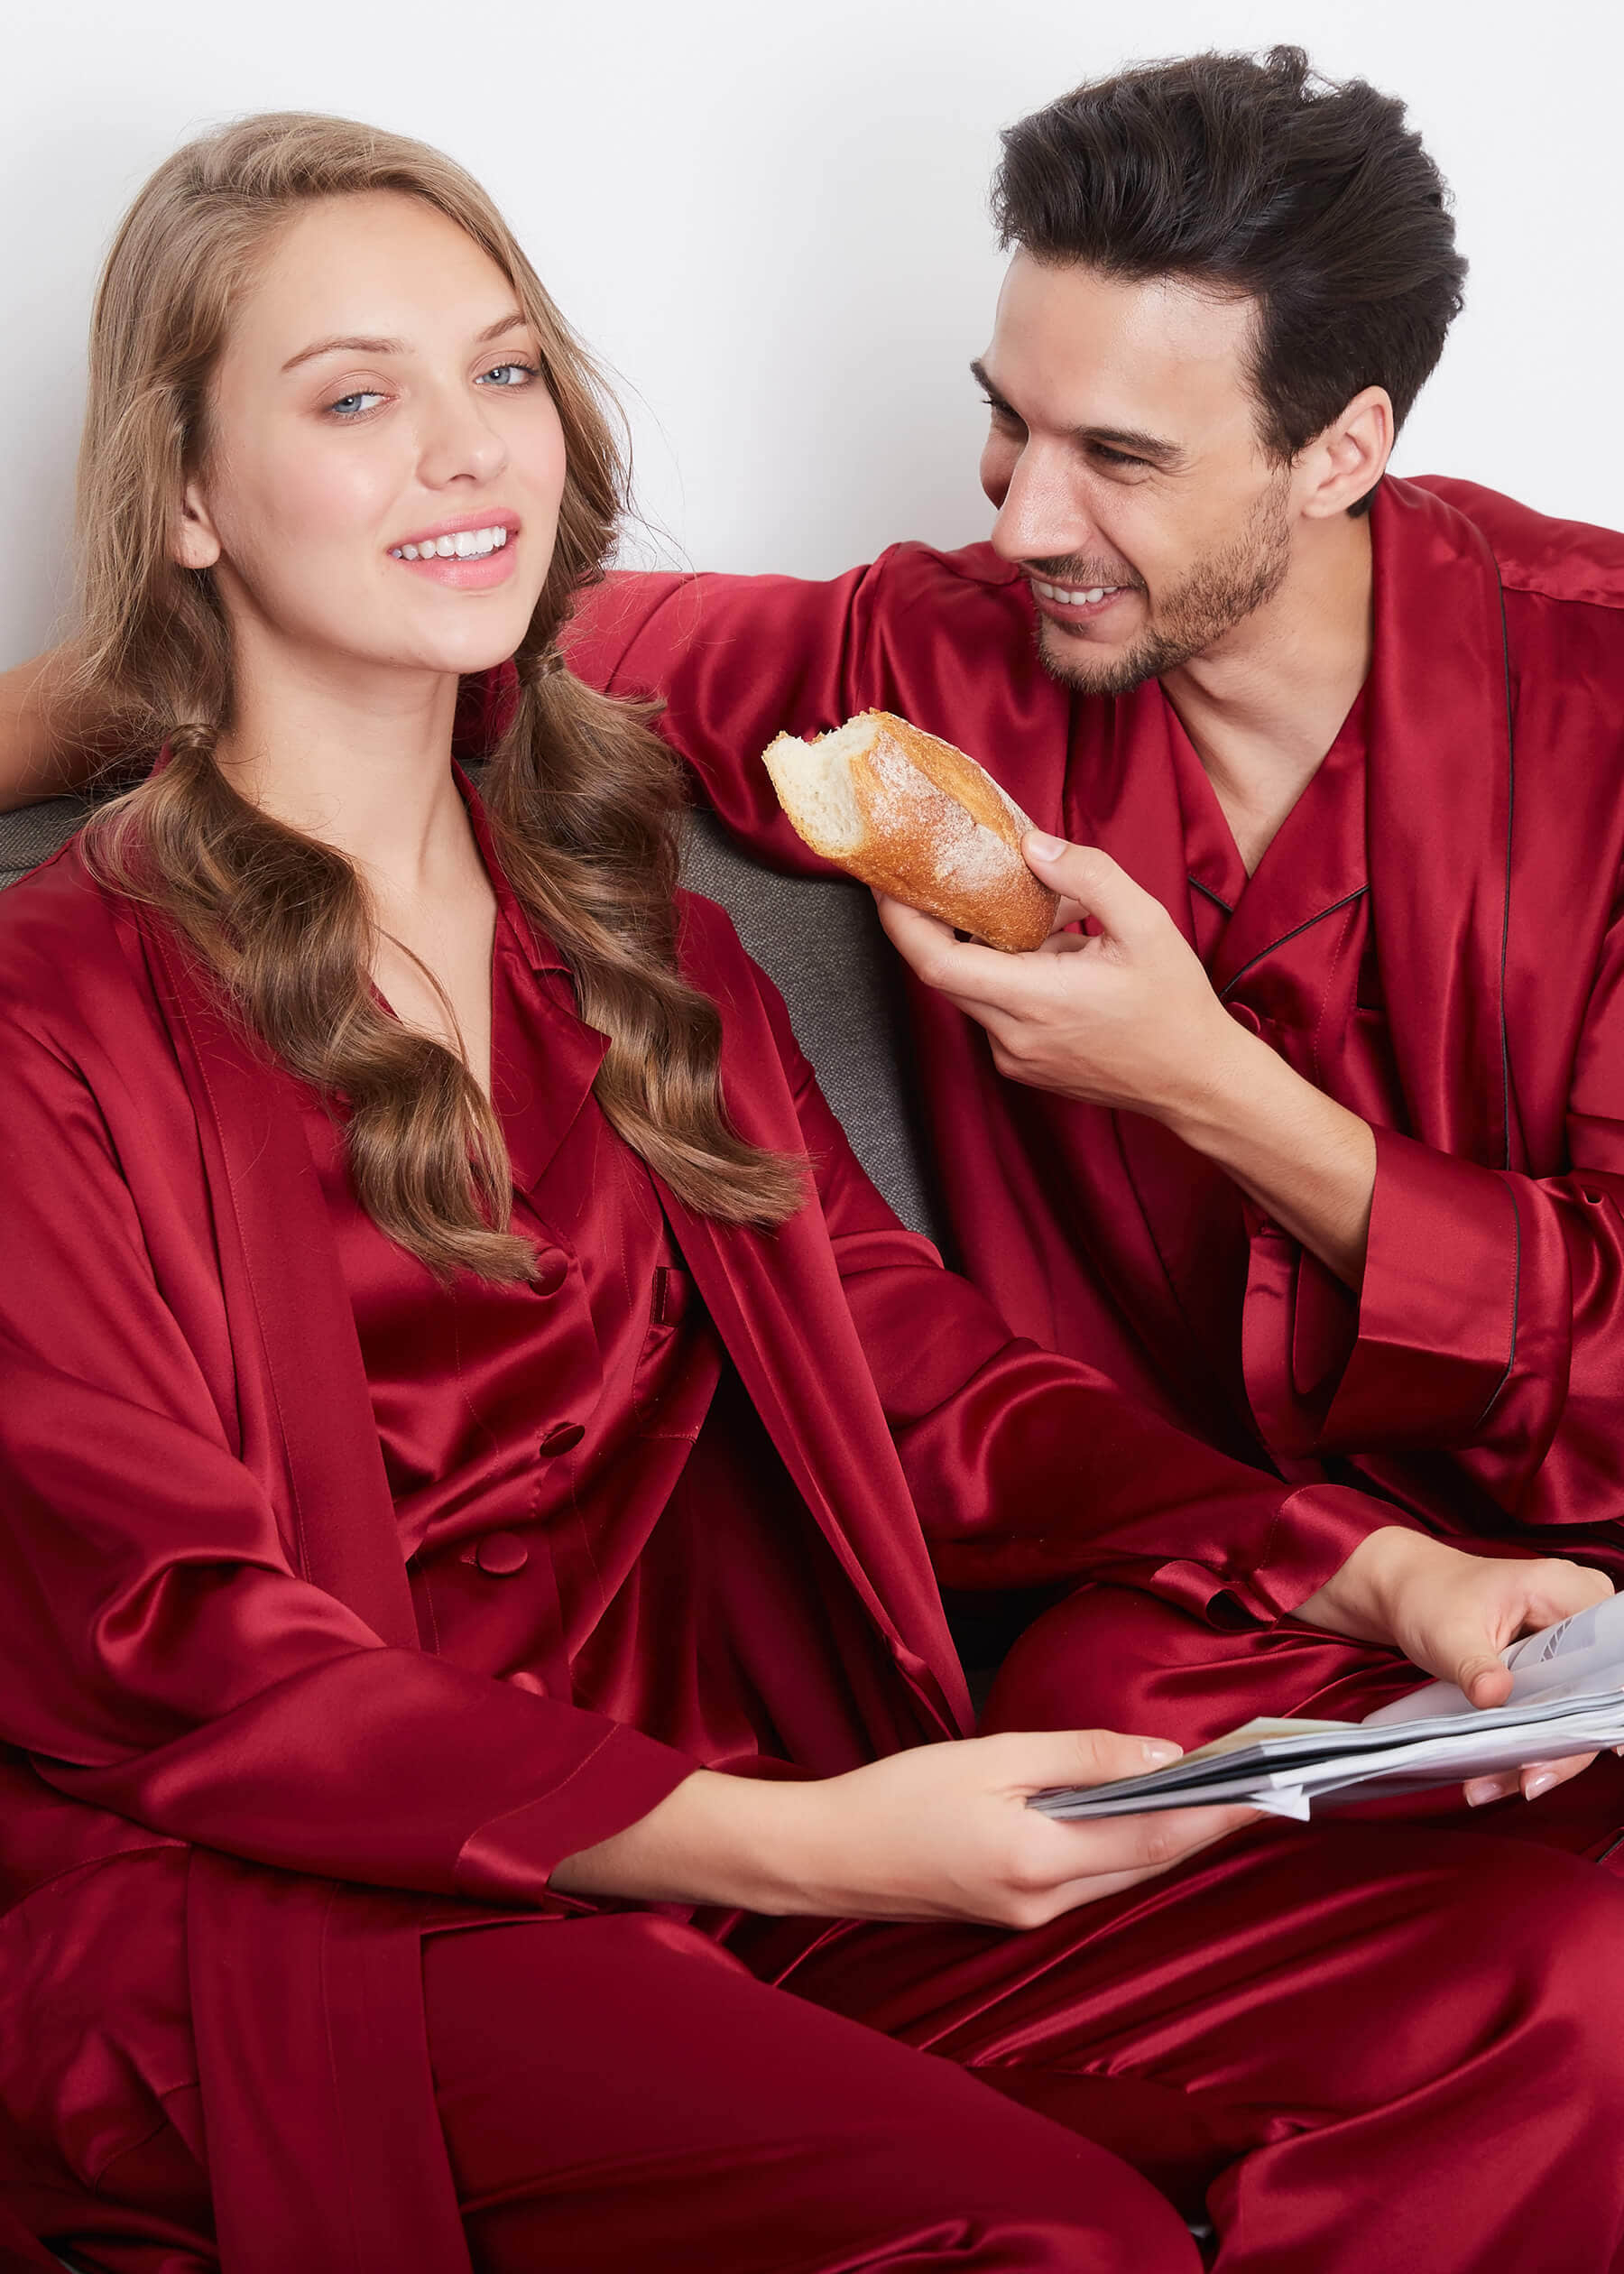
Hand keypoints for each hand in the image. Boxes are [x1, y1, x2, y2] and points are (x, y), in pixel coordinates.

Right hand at [551, 1729, 1255, 1927]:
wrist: (822, 1856)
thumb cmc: (894, 1797)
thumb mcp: (988, 1759)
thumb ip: (1078, 1755)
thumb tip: (1158, 1757)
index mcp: (1040, 1860)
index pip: (1157, 1838)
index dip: (1220, 1814)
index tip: (1271, 1787)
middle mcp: (1045, 1903)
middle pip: (1150, 1862)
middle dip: (1209, 1825)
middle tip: (1264, 1784)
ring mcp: (1029, 1917)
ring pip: (1125, 1874)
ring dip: (1172, 1837)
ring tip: (1219, 1795)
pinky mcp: (1013, 1914)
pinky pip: (1092, 1879)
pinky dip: (1126, 1847)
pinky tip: (1142, 1817)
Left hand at [874, 833, 1240, 1120]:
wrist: (1196, 1082)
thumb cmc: (1175, 1009)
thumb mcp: (1147, 925)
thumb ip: (1088, 876)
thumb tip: (1033, 846)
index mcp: (1036, 1000)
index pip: (936, 964)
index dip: (901, 922)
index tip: (889, 884)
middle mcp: (1013, 1036)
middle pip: (944, 973)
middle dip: (941, 923)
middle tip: (949, 878)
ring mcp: (1014, 1056)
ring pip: (972, 990)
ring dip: (987, 949)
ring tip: (1041, 922)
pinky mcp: (1022, 1065)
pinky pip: (993, 1011)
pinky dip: (1007, 976)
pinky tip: (1053, 958)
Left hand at [1295, 1525, 1614, 1803]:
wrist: (1405, 1592)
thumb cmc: (1428, 1598)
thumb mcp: (1447, 1632)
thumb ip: (1474, 1665)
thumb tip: (1495, 1697)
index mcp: (1567, 1591)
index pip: (1608, 1659)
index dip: (1606, 1707)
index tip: (1599, 1749)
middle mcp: (1579, 1612)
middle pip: (1594, 1694)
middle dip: (1562, 1746)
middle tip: (1526, 1783)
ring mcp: (1568, 1642)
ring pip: (1573, 1712)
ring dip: (1539, 1754)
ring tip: (1492, 1786)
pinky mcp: (1551, 1667)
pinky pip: (1552, 1712)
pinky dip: (1527, 1743)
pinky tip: (1494, 1776)